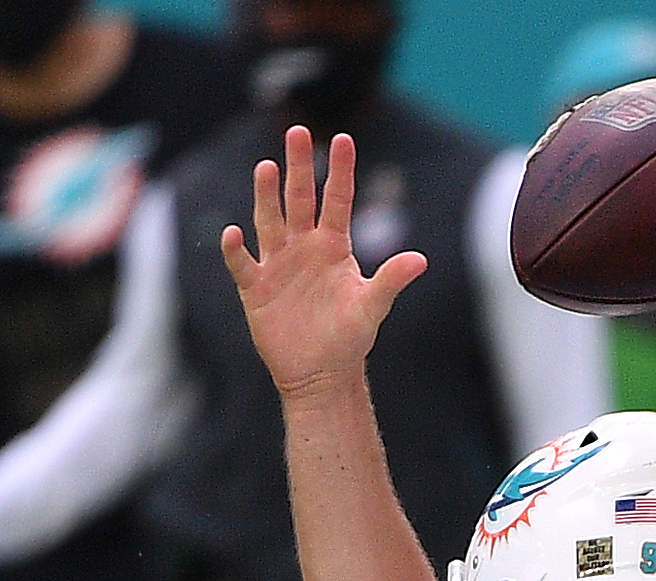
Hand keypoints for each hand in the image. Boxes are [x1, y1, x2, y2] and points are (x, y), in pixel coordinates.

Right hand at [219, 126, 427, 401]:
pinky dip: (236, 250)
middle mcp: (304, 247)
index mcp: (334, 246)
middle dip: (298, 166)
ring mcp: (277, 264)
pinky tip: (234, 233)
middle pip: (299, 199)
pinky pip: (243, 264)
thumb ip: (391, 280)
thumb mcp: (371, 308)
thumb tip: (421, 260)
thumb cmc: (349, 339)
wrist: (320, 373)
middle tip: (297, 131)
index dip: (339, 171)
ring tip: (267, 167)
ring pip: (269, 221)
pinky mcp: (256, 288)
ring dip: (267, 196)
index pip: (337, 200)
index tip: (343, 138)